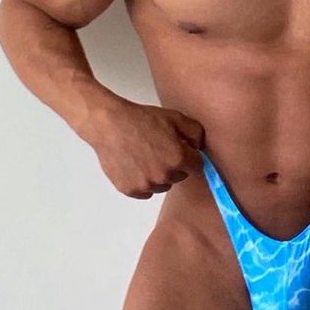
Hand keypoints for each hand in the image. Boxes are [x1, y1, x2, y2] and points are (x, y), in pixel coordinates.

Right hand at [84, 98, 205, 198]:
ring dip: (159, 175)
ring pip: (162, 186)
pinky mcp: (131, 190)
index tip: (183, 150)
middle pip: (180, 176)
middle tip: (160, 149)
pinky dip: (143, 182)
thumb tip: (200, 147)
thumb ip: (196, 133)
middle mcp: (164, 176)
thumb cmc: (141, 119)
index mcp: (178, 159)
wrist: (110, 124)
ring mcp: (146, 185)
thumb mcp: (175, 117)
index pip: (198, 166)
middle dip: (175, 165)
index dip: (191, 156)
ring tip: (146, 156)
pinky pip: (145, 192)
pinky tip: (136, 165)